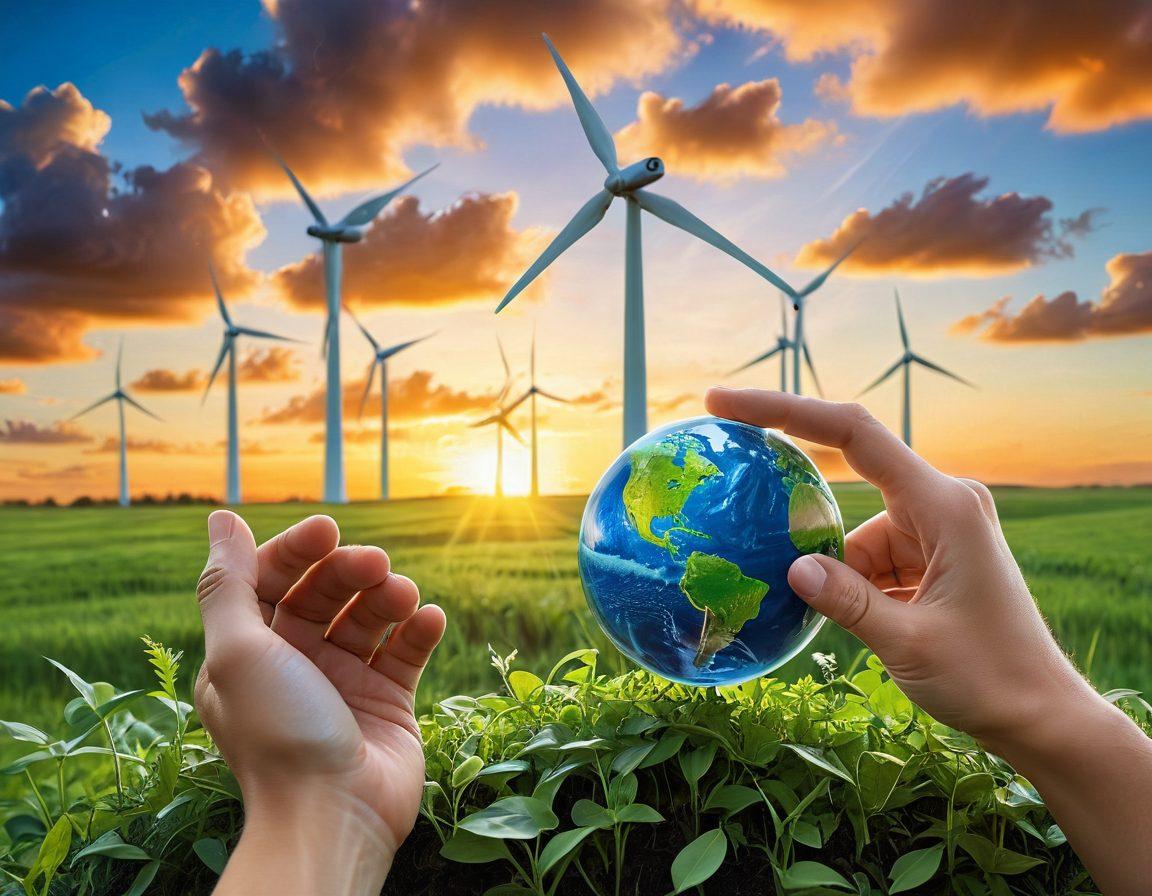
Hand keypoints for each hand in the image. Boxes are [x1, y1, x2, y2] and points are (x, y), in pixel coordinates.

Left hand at [195, 510, 444, 894]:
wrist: (332, 816)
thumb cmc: (277, 734)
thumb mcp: (237, 652)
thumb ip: (229, 583)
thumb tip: (222, 516)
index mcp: (250, 650)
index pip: (275, 578)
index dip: (299, 550)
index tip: (329, 532)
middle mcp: (295, 662)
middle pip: (325, 592)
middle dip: (351, 570)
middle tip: (376, 565)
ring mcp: (345, 681)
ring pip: (370, 615)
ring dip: (389, 596)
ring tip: (404, 597)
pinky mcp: (389, 701)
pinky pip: (407, 650)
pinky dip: (421, 629)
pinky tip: (430, 618)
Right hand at [706, 386, 1082, 740]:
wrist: (1041, 714)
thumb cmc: (990, 677)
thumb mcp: (910, 643)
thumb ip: (847, 602)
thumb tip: (791, 568)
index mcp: (944, 505)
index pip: (853, 434)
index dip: (785, 409)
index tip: (725, 402)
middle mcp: (942, 502)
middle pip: (850, 488)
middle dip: (808, 523)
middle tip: (748, 528)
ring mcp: (937, 529)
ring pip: (857, 537)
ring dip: (844, 578)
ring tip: (866, 629)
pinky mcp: (931, 556)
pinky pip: (872, 559)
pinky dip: (856, 589)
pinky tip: (863, 626)